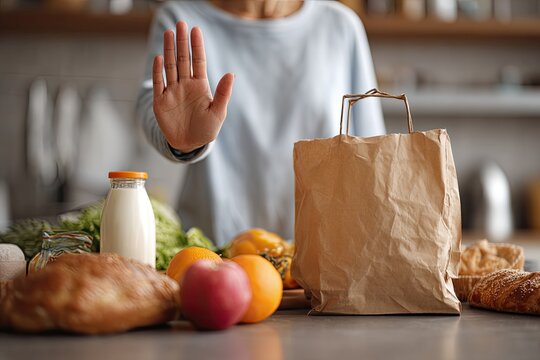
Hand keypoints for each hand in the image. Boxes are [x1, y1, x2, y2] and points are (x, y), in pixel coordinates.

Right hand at [152, 21, 233, 152]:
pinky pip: (159, 83)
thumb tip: (231, 74)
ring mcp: (172, 91)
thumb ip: (222, 94)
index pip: (198, 61)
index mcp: (200, 86)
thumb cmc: (206, 129)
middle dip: (181, 42)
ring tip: (169, 33)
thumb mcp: (218, 113)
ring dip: (168, 51)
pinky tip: (159, 58)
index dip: (197, 46)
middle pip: (182, 59)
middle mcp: (185, 85)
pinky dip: (158, 72)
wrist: (189, 144)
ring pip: (170, 67)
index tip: (195, 30)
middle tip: (180, 24)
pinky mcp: (160, 101)